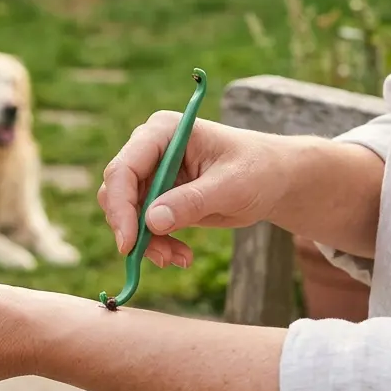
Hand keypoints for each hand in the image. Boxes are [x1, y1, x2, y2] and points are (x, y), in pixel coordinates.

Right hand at [98, 111, 292, 267]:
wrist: (274, 180)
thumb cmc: (258, 170)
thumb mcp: (231, 186)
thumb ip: (192, 201)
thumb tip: (151, 221)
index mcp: (163, 131)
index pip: (124, 168)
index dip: (121, 206)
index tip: (129, 243)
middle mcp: (149, 149)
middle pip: (116, 192)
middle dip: (133, 229)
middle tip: (160, 257)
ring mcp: (151, 173)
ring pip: (126, 214)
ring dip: (146, 242)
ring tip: (178, 259)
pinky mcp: (157, 197)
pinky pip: (141, 226)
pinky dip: (156, 245)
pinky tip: (181, 256)